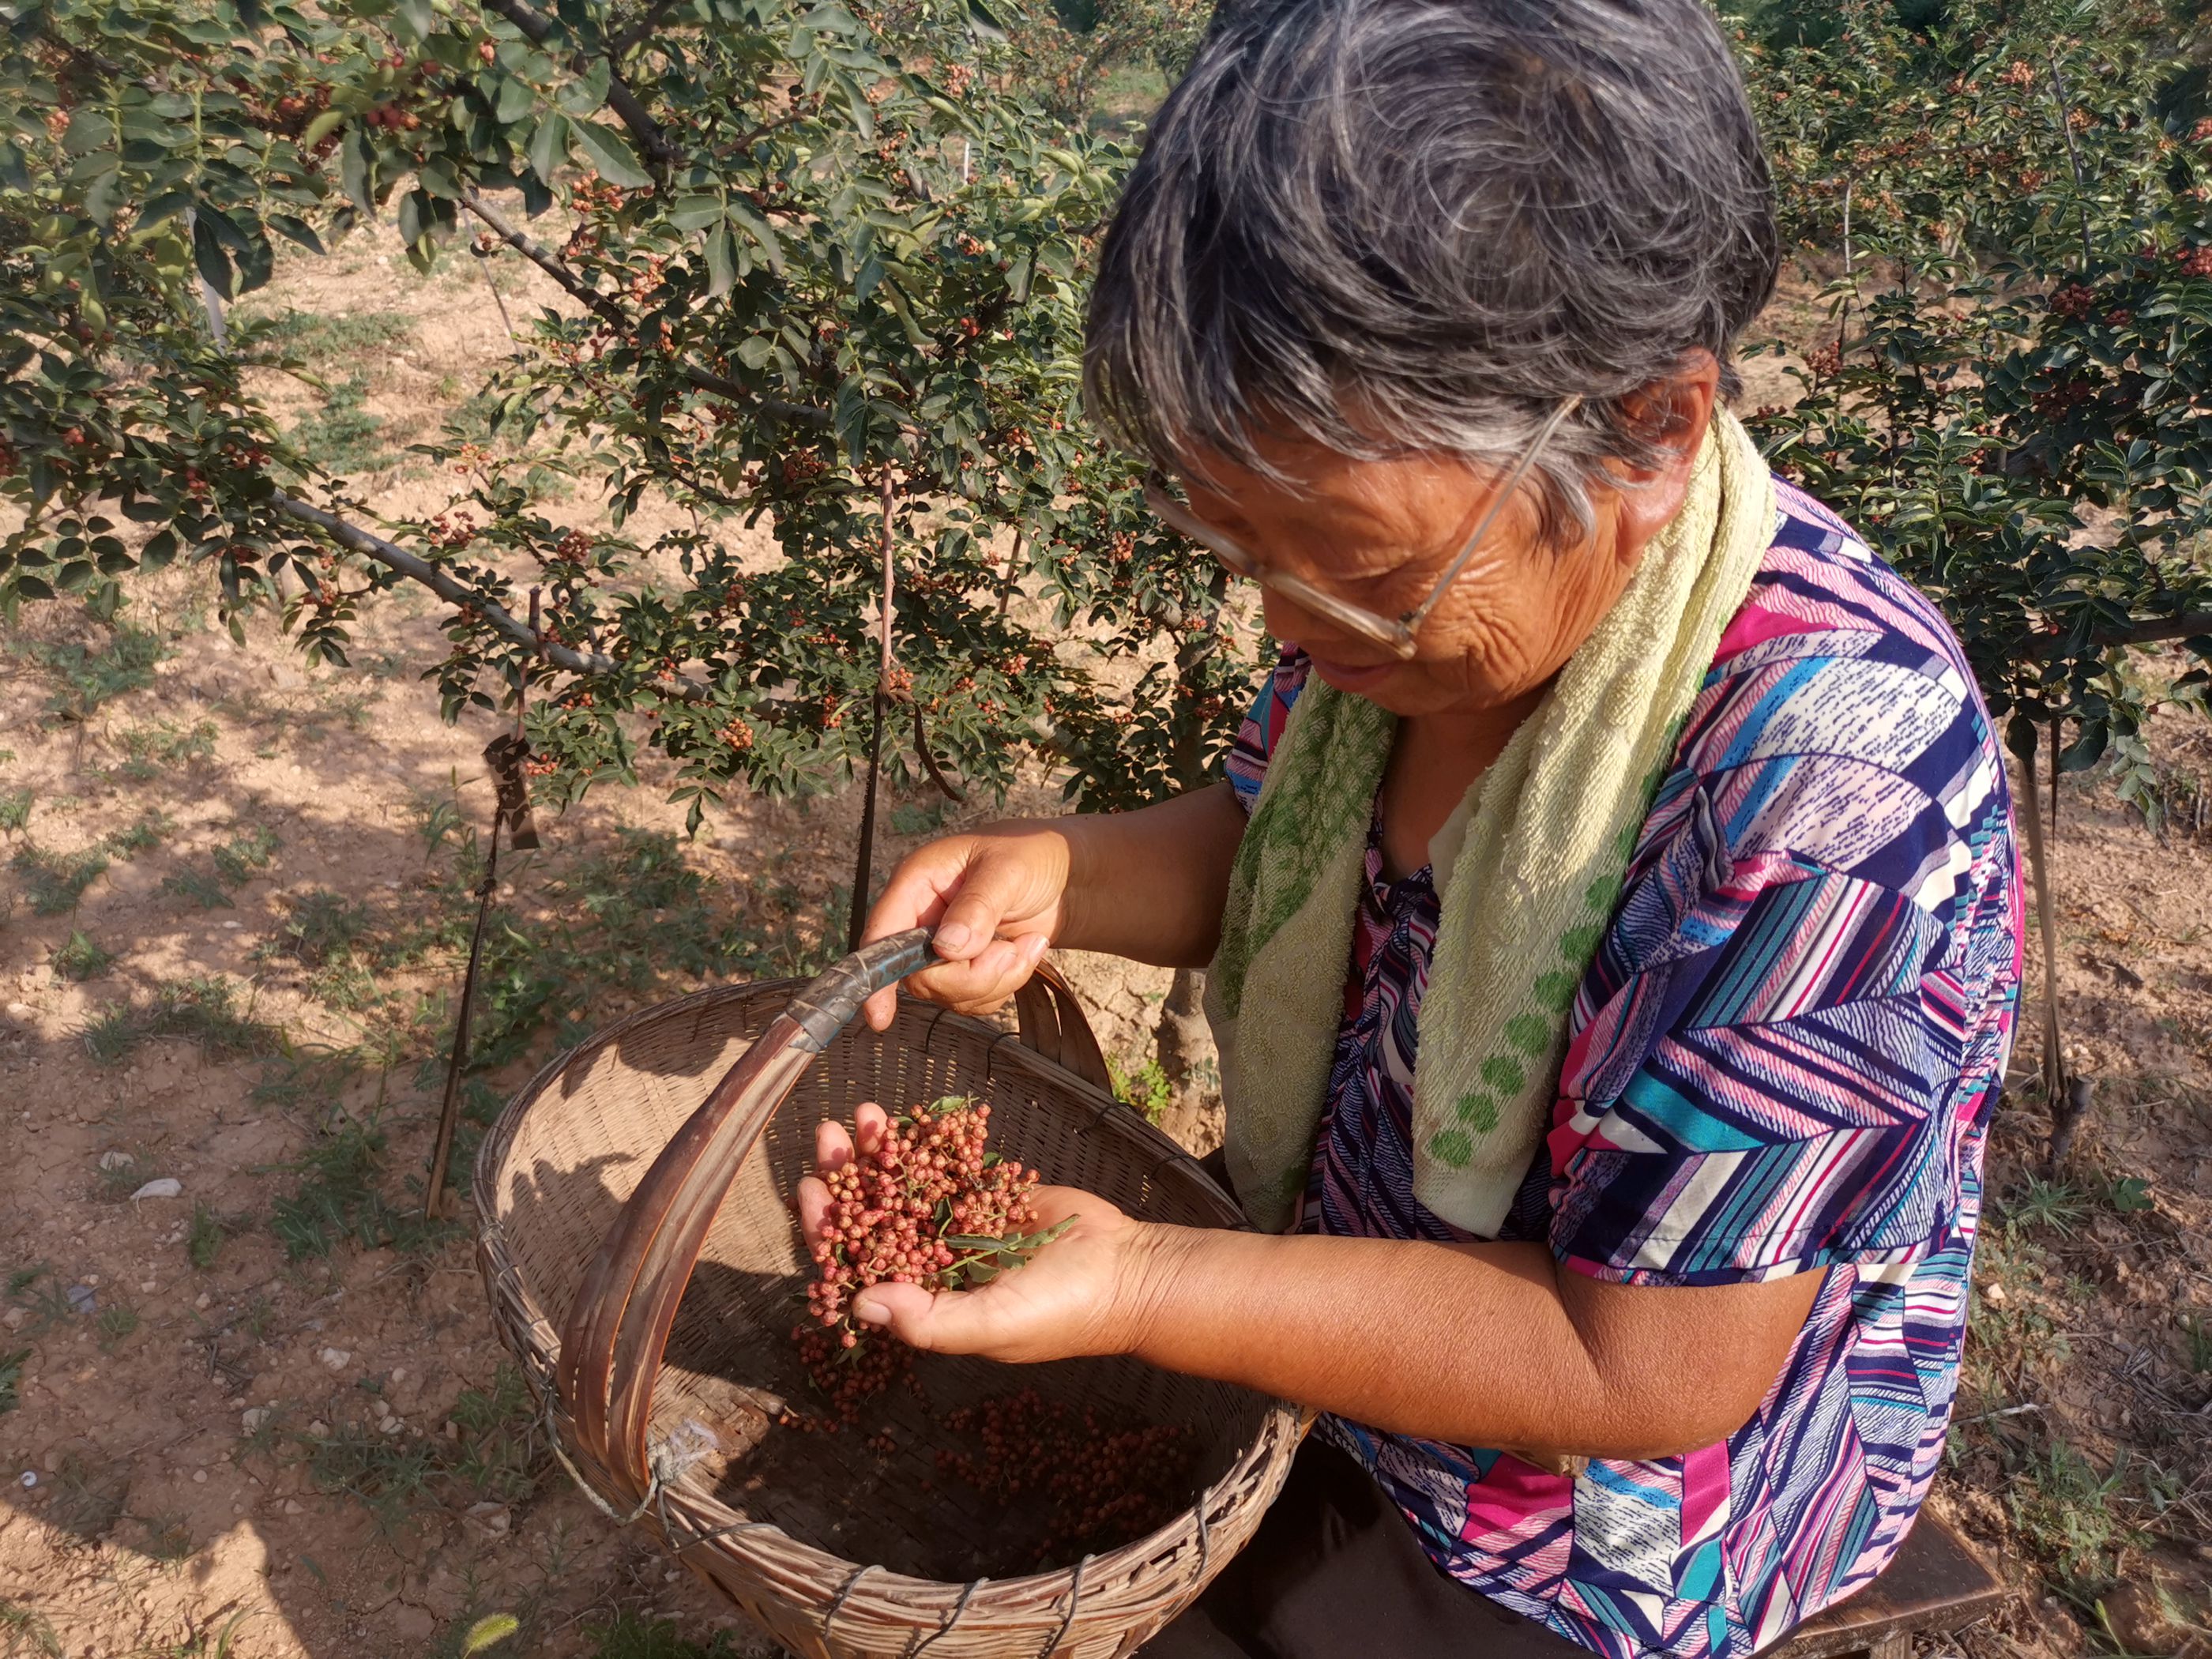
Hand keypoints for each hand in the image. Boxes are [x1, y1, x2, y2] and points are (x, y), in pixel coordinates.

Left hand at [794, 1102, 1147, 1363]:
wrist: (1128, 1272)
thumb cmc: (1062, 1313)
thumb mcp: (992, 1326)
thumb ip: (928, 1320)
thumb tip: (858, 1302)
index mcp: (922, 1303)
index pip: (857, 1265)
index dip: (826, 1230)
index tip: (809, 1191)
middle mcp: (932, 1263)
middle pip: (872, 1216)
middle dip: (845, 1178)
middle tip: (827, 1136)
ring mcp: (959, 1225)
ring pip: (904, 1184)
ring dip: (879, 1152)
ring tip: (860, 1113)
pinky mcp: (987, 1194)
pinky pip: (947, 1165)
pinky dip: (925, 1141)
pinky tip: (904, 1115)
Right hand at [858, 821, 1078, 1030]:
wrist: (1065, 877)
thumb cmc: (1031, 855)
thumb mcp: (1008, 870)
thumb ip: (978, 906)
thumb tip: (947, 948)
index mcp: (917, 883)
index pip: (883, 934)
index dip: (878, 975)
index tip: (881, 1015)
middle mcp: (922, 918)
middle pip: (920, 976)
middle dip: (971, 976)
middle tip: (1008, 952)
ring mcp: (942, 947)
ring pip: (948, 993)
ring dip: (995, 980)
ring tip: (1027, 946)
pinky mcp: (966, 968)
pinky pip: (972, 999)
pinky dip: (1004, 986)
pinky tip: (1025, 954)